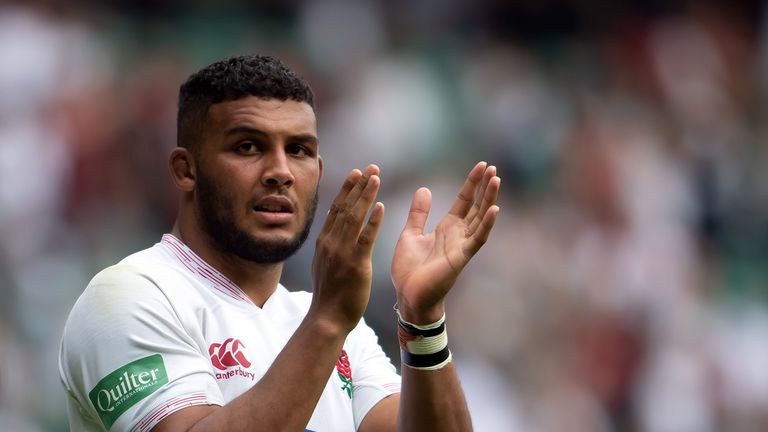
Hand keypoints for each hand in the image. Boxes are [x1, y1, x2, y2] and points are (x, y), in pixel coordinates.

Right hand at [310, 165, 384, 331]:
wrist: (327, 318)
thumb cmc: (330, 295)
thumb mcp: (324, 265)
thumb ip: (330, 247)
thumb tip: (333, 235)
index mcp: (324, 242)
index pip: (336, 209)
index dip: (347, 189)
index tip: (356, 173)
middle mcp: (331, 242)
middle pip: (345, 207)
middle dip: (358, 185)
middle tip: (370, 167)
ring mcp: (342, 252)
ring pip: (355, 217)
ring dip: (366, 195)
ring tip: (376, 177)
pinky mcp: (355, 264)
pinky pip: (365, 238)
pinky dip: (372, 221)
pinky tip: (380, 206)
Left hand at [391, 162, 499, 323]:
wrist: (408, 296)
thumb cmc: (409, 269)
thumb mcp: (410, 234)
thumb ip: (418, 213)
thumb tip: (424, 189)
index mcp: (446, 228)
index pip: (464, 201)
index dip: (472, 184)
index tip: (481, 166)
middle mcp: (458, 235)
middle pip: (476, 206)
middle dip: (484, 187)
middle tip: (493, 167)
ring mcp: (461, 246)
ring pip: (480, 219)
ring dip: (489, 200)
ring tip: (496, 180)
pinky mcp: (460, 258)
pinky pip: (477, 239)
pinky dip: (486, 225)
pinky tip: (494, 210)